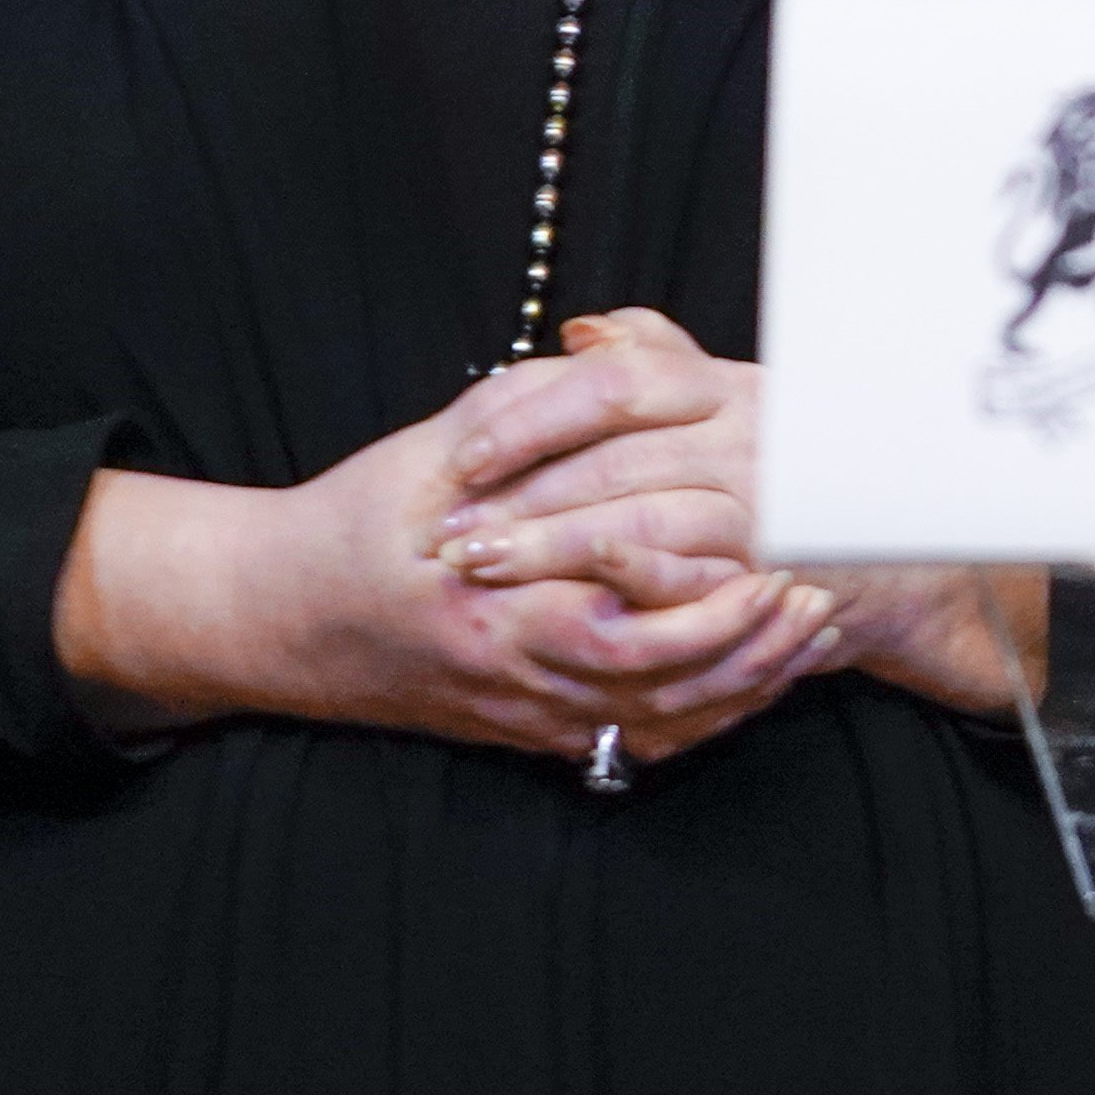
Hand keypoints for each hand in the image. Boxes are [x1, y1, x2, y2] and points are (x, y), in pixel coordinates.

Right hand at [54, 330, 835, 770]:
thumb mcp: (434, 448)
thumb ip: (530, 407)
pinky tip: (757, 673)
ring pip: (660, 724)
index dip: (710, 607)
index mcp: (491, 608)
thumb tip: (614, 354)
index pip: (623, 628)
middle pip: (660, 689)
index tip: (776, 563)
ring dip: (744, 682)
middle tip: (815, 595)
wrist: (278, 618)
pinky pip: (638, 740)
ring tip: (806, 628)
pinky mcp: (533, 732)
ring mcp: (525, 714)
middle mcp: (513, 676)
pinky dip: (707, 714)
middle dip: (749, 648)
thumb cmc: (357, 522)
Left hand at [439, 313, 1045, 728]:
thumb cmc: (798, 474)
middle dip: (518, 497)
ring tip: (478, 570)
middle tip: (445, 530)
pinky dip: (622, 590)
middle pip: (611, 458)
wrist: (901, 552)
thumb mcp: (737, 401)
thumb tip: (579, 331)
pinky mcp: (770, 574)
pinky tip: (566, 602)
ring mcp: (765, 508)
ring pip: (637, 523)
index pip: (617, 383)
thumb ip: (661, 359)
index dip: (534, 416)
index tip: (468, 455)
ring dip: (548, 550)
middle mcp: (750, 438)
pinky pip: (686, 582)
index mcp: (728, 388)